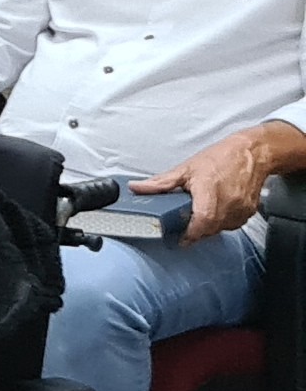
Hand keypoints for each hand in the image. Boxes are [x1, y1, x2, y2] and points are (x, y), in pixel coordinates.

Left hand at [132, 125, 290, 240]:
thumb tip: (137, 188)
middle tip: (183, 227)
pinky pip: (232, 225)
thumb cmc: (221, 157)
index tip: (179, 238)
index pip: (201, 220)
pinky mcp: (250, 212)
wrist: (253, 153)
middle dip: (195, 231)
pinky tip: (215, 211)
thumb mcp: (186, 168)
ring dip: (208, 227)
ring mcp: (241, 209)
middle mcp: (228, 202)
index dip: (190, 233)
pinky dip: (221, 222)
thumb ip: (161, 183)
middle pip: (209, 229)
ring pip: (220, 229)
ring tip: (199, 215)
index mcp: (210, 191)